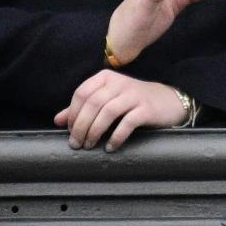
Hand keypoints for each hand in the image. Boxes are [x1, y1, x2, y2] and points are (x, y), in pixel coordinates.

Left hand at [54, 70, 191, 150]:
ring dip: (95, 132)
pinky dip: (116, 137)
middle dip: (81, 126)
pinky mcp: (146, 109)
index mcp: (106, 77)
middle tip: (76, 144)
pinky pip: (127, 123)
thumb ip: (83, 108)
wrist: (168, 102)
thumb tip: (57, 120)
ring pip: (107, 112)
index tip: (70, 131)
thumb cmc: (132, 102)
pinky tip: (110, 147)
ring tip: (89, 146)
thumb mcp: (107, 100)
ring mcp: (133, 95)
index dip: (73, 114)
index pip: (81, 93)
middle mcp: (119, 83)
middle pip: (92, 104)